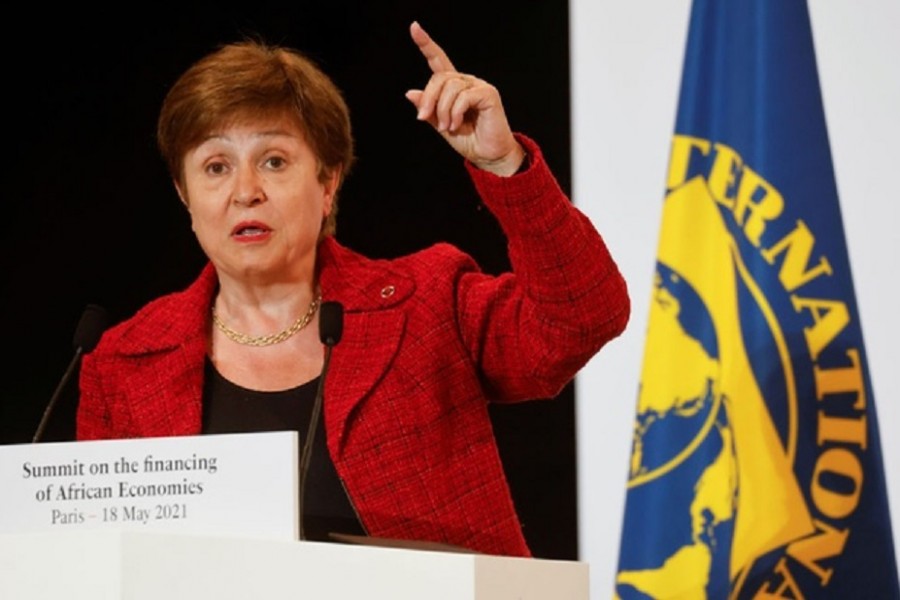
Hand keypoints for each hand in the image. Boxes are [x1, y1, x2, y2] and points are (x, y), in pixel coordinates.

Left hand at [405, 21, 524, 175]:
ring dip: (443, 110)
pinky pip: (464, 96)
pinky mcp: (488, 94)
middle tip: (424, 118)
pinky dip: (456, 112)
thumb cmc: (468, 139)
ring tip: (448, 126)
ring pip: (450, 87)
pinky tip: (456, 125)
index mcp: (454, 86)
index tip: (414, 28)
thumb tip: (410, 93)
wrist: (488, 155)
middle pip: (440, 77)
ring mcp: (478, 86)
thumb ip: (428, 109)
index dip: (426, 44)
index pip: (438, 60)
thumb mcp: (440, 124)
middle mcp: (466, 82)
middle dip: (428, 98)